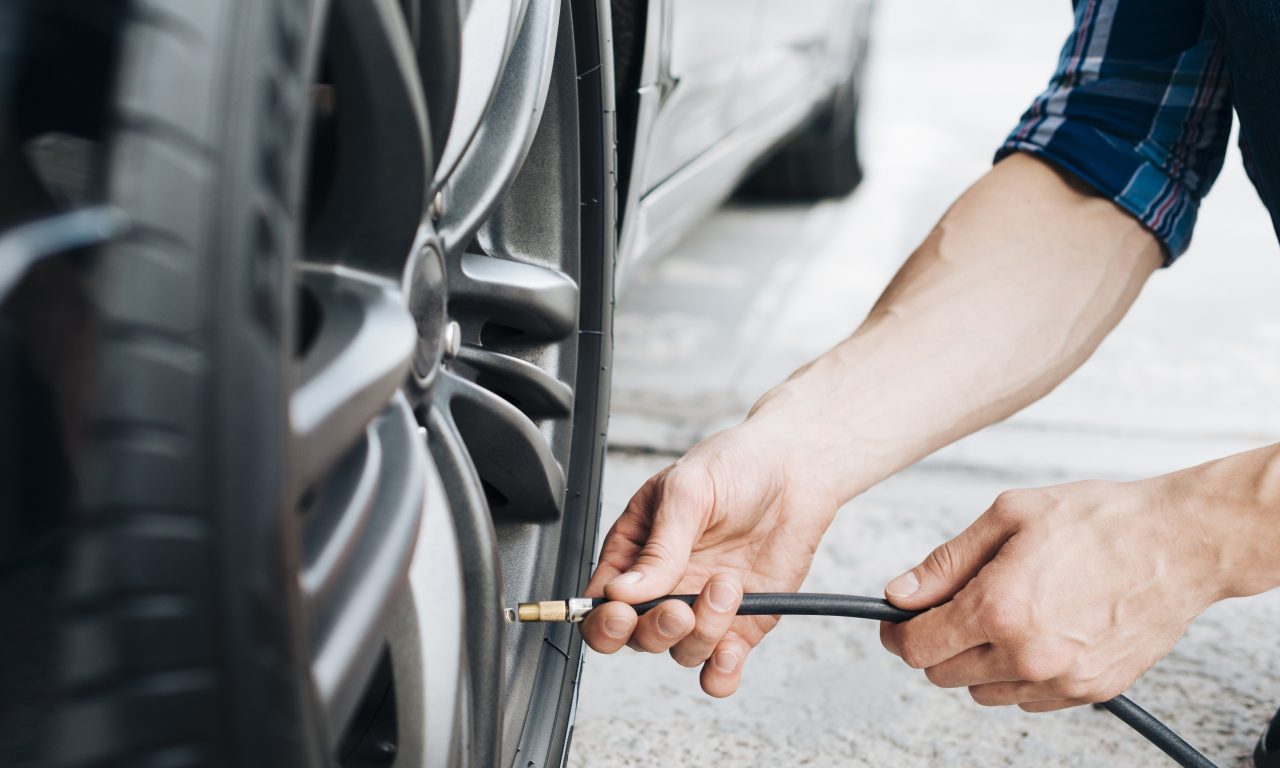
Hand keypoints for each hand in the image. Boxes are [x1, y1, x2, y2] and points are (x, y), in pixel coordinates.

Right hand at [580, 421, 837, 696]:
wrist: (797, 469)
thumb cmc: (736, 465)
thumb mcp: (688, 491)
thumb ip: (658, 546)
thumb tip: (621, 591)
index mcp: (635, 551)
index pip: (600, 602)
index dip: (603, 620)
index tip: (622, 612)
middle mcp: (665, 585)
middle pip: (636, 637)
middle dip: (655, 629)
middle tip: (680, 607)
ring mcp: (702, 607)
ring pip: (680, 652)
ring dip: (702, 633)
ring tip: (728, 586)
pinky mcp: (741, 624)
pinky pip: (720, 668)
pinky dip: (721, 673)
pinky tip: (730, 652)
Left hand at [879, 478, 1226, 711]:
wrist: (1178, 542)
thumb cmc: (1099, 521)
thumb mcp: (1008, 517)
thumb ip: (946, 563)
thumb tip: (900, 593)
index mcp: (998, 608)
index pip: (917, 645)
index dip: (897, 631)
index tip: (896, 620)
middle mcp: (1026, 653)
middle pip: (942, 673)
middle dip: (936, 641)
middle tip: (954, 607)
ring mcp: (1061, 679)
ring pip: (982, 692)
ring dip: (977, 661)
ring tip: (1006, 613)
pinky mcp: (1090, 691)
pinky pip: (1027, 699)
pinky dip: (1018, 674)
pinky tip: (1037, 632)